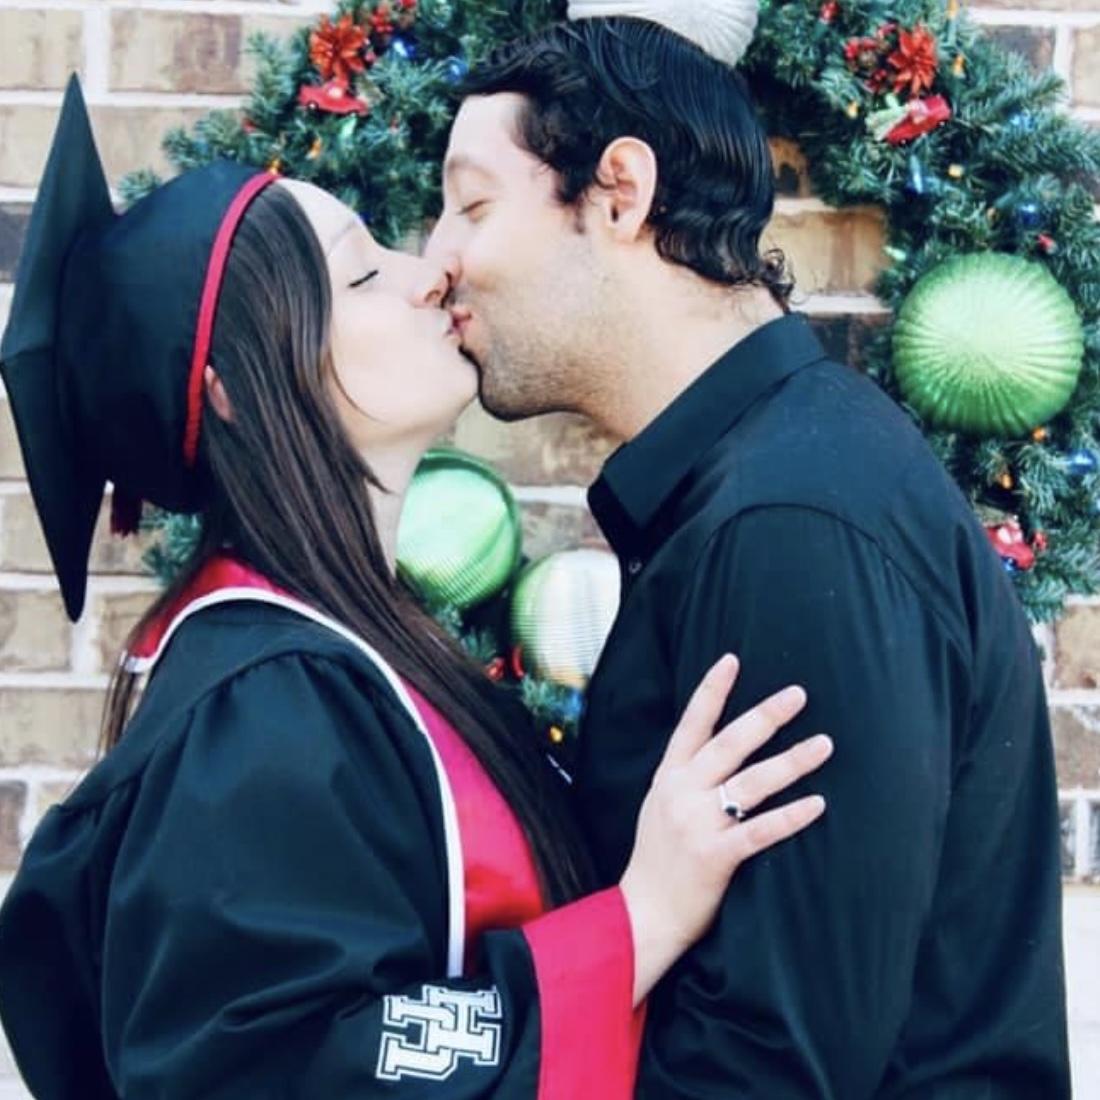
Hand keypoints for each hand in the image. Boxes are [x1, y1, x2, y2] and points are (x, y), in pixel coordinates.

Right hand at [619, 655, 831, 1005]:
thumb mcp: (660, 804)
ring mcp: (697, 824)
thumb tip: (721, 744)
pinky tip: (817, 804)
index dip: (711, 690)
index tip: (732, 658)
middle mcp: (681, 793)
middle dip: (766, 716)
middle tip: (799, 694)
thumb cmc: (657, 858)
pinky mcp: (715, 857)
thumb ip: (687, 776)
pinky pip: (760, 831)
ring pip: (752, 783)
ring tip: (824, 744)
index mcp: (668, 776)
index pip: (691, 724)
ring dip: (791, 761)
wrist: (642, 913)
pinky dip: (790, 817)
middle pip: (729, 744)